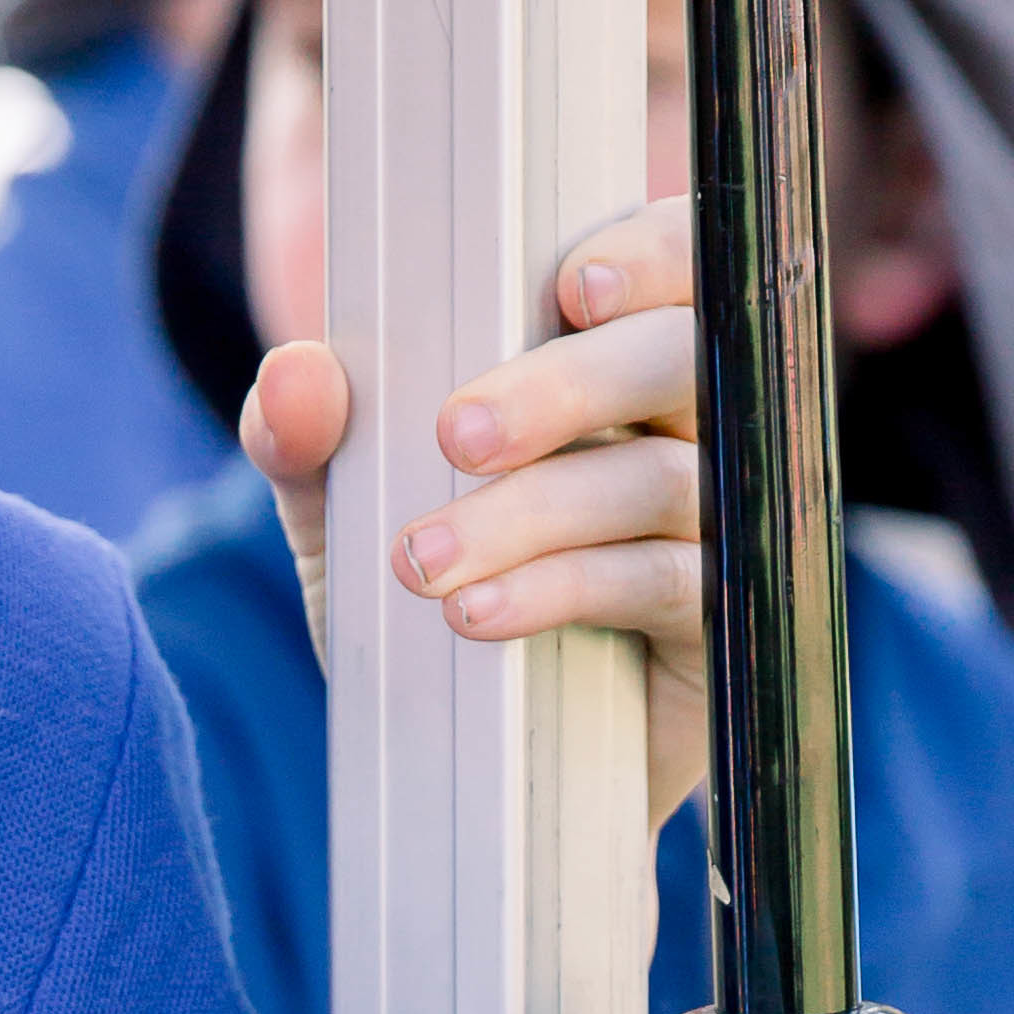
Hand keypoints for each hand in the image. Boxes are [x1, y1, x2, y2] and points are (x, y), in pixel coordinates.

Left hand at [240, 196, 707, 833]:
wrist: (459, 759)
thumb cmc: (423, 591)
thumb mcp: (346, 511)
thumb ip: (309, 437)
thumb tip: (295, 377)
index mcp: (612, 361)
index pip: (677, 264)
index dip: (651, 253)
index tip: (573, 288)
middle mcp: (689, 426)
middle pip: (678, 360)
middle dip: (566, 388)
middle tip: (454, 436)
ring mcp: (718, 524)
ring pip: (663, 479)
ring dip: (533, 514)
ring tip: (421, 562)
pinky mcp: (718, 625)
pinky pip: (665, 584)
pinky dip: (563, 589)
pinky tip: (477, 614)